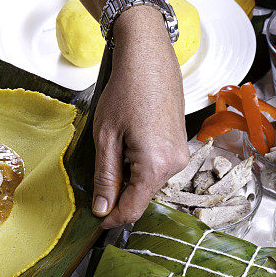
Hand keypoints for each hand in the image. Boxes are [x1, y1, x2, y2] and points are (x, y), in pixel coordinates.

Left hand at [92, 5, 189, 227]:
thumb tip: (101, 209)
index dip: (111, 218)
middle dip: (118, 195)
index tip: (95, 219)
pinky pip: (157, 168)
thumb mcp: (105, 138)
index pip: (132, 209)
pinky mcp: (180, 145)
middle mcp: (175, 164)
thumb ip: (105, 177)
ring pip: (149, 183)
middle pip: (141, 197)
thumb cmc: (126, 91)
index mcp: (155, 165)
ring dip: (128, 178)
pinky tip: (127, 143)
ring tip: (114, 150)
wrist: (149, 57)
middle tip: (97, 178)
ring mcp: (180, 155)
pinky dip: (139, 166)